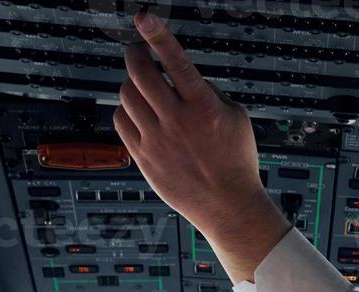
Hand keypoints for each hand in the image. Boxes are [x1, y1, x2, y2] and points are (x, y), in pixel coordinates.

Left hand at [114, 13, 291, 282]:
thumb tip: (181, 74)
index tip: (145, 18)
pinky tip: (138, 112)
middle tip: (138, 51)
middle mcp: (177, 122)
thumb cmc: (236, 161)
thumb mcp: (237, 117)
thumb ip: (209, 91)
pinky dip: (126, 110)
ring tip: (142, 85)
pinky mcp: (144, 157)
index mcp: (205, 108)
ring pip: (127, 95)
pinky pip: (121, 121)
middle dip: (136, 54)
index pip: (176, 62)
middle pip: (141, 74)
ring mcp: (157, 140)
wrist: (228, 205)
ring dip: (131, 82)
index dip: (158, 35)